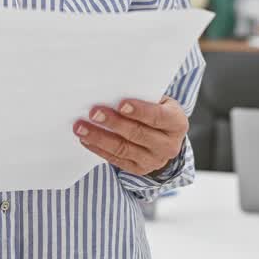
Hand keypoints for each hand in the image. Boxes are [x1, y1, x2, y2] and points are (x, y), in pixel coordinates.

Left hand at [73, 96, 187, 175]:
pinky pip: (116, 160)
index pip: (158, 117)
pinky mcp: (139, 169)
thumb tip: (113, 89)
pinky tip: (85, 139)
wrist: (166, 138)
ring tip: (81, 128)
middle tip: (93, 113)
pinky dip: (99, 149)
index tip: (121, 104)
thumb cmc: (158, 111)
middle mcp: (168, 145)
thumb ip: (143, 96)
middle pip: (138, 134)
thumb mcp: (159, 101)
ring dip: (99, 138)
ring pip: (124, 149)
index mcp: (177, 123)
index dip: (140, 111)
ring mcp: (154, 160)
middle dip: (113, 123)